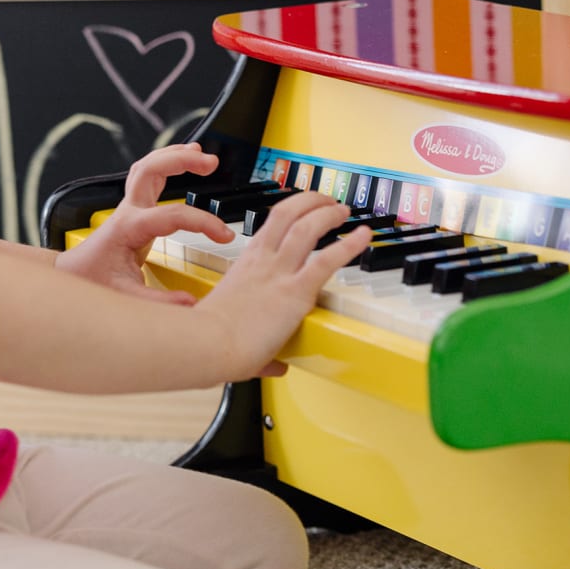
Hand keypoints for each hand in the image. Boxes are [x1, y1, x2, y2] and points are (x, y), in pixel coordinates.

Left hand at [55, 142, 229, 304]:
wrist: (72, 277)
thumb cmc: (92, 281)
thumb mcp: (125, 297)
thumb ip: (158, 302)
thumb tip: (190, 304)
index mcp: (127, 228)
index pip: (172, 215)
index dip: (202, 222)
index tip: (224, 235)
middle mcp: (127, 212)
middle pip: (150, 170)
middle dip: (181, 160)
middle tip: (211, 162)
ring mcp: (129, 208)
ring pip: (148, 167)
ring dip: (173, 155)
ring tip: (200, 152)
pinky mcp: (134, 212)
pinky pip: (148, 177)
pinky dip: (167, 164)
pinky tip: (181, 160)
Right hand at [195, 191, 372, 377]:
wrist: (206, 345)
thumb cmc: (210, 340)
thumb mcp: (232, 330)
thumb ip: (258, 346)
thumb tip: (275, 367)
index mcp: (246, 263)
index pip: (271, 224)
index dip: (291, 211)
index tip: (304, 210)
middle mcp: (263, 261)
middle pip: (289, 213)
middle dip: (311, 200)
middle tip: (328, 201)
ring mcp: (279, 273)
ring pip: (308, 227)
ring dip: (329, 214)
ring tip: (343, 211)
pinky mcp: (295, 291)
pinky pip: (328, 259)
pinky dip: (349, 244)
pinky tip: (363, 236)